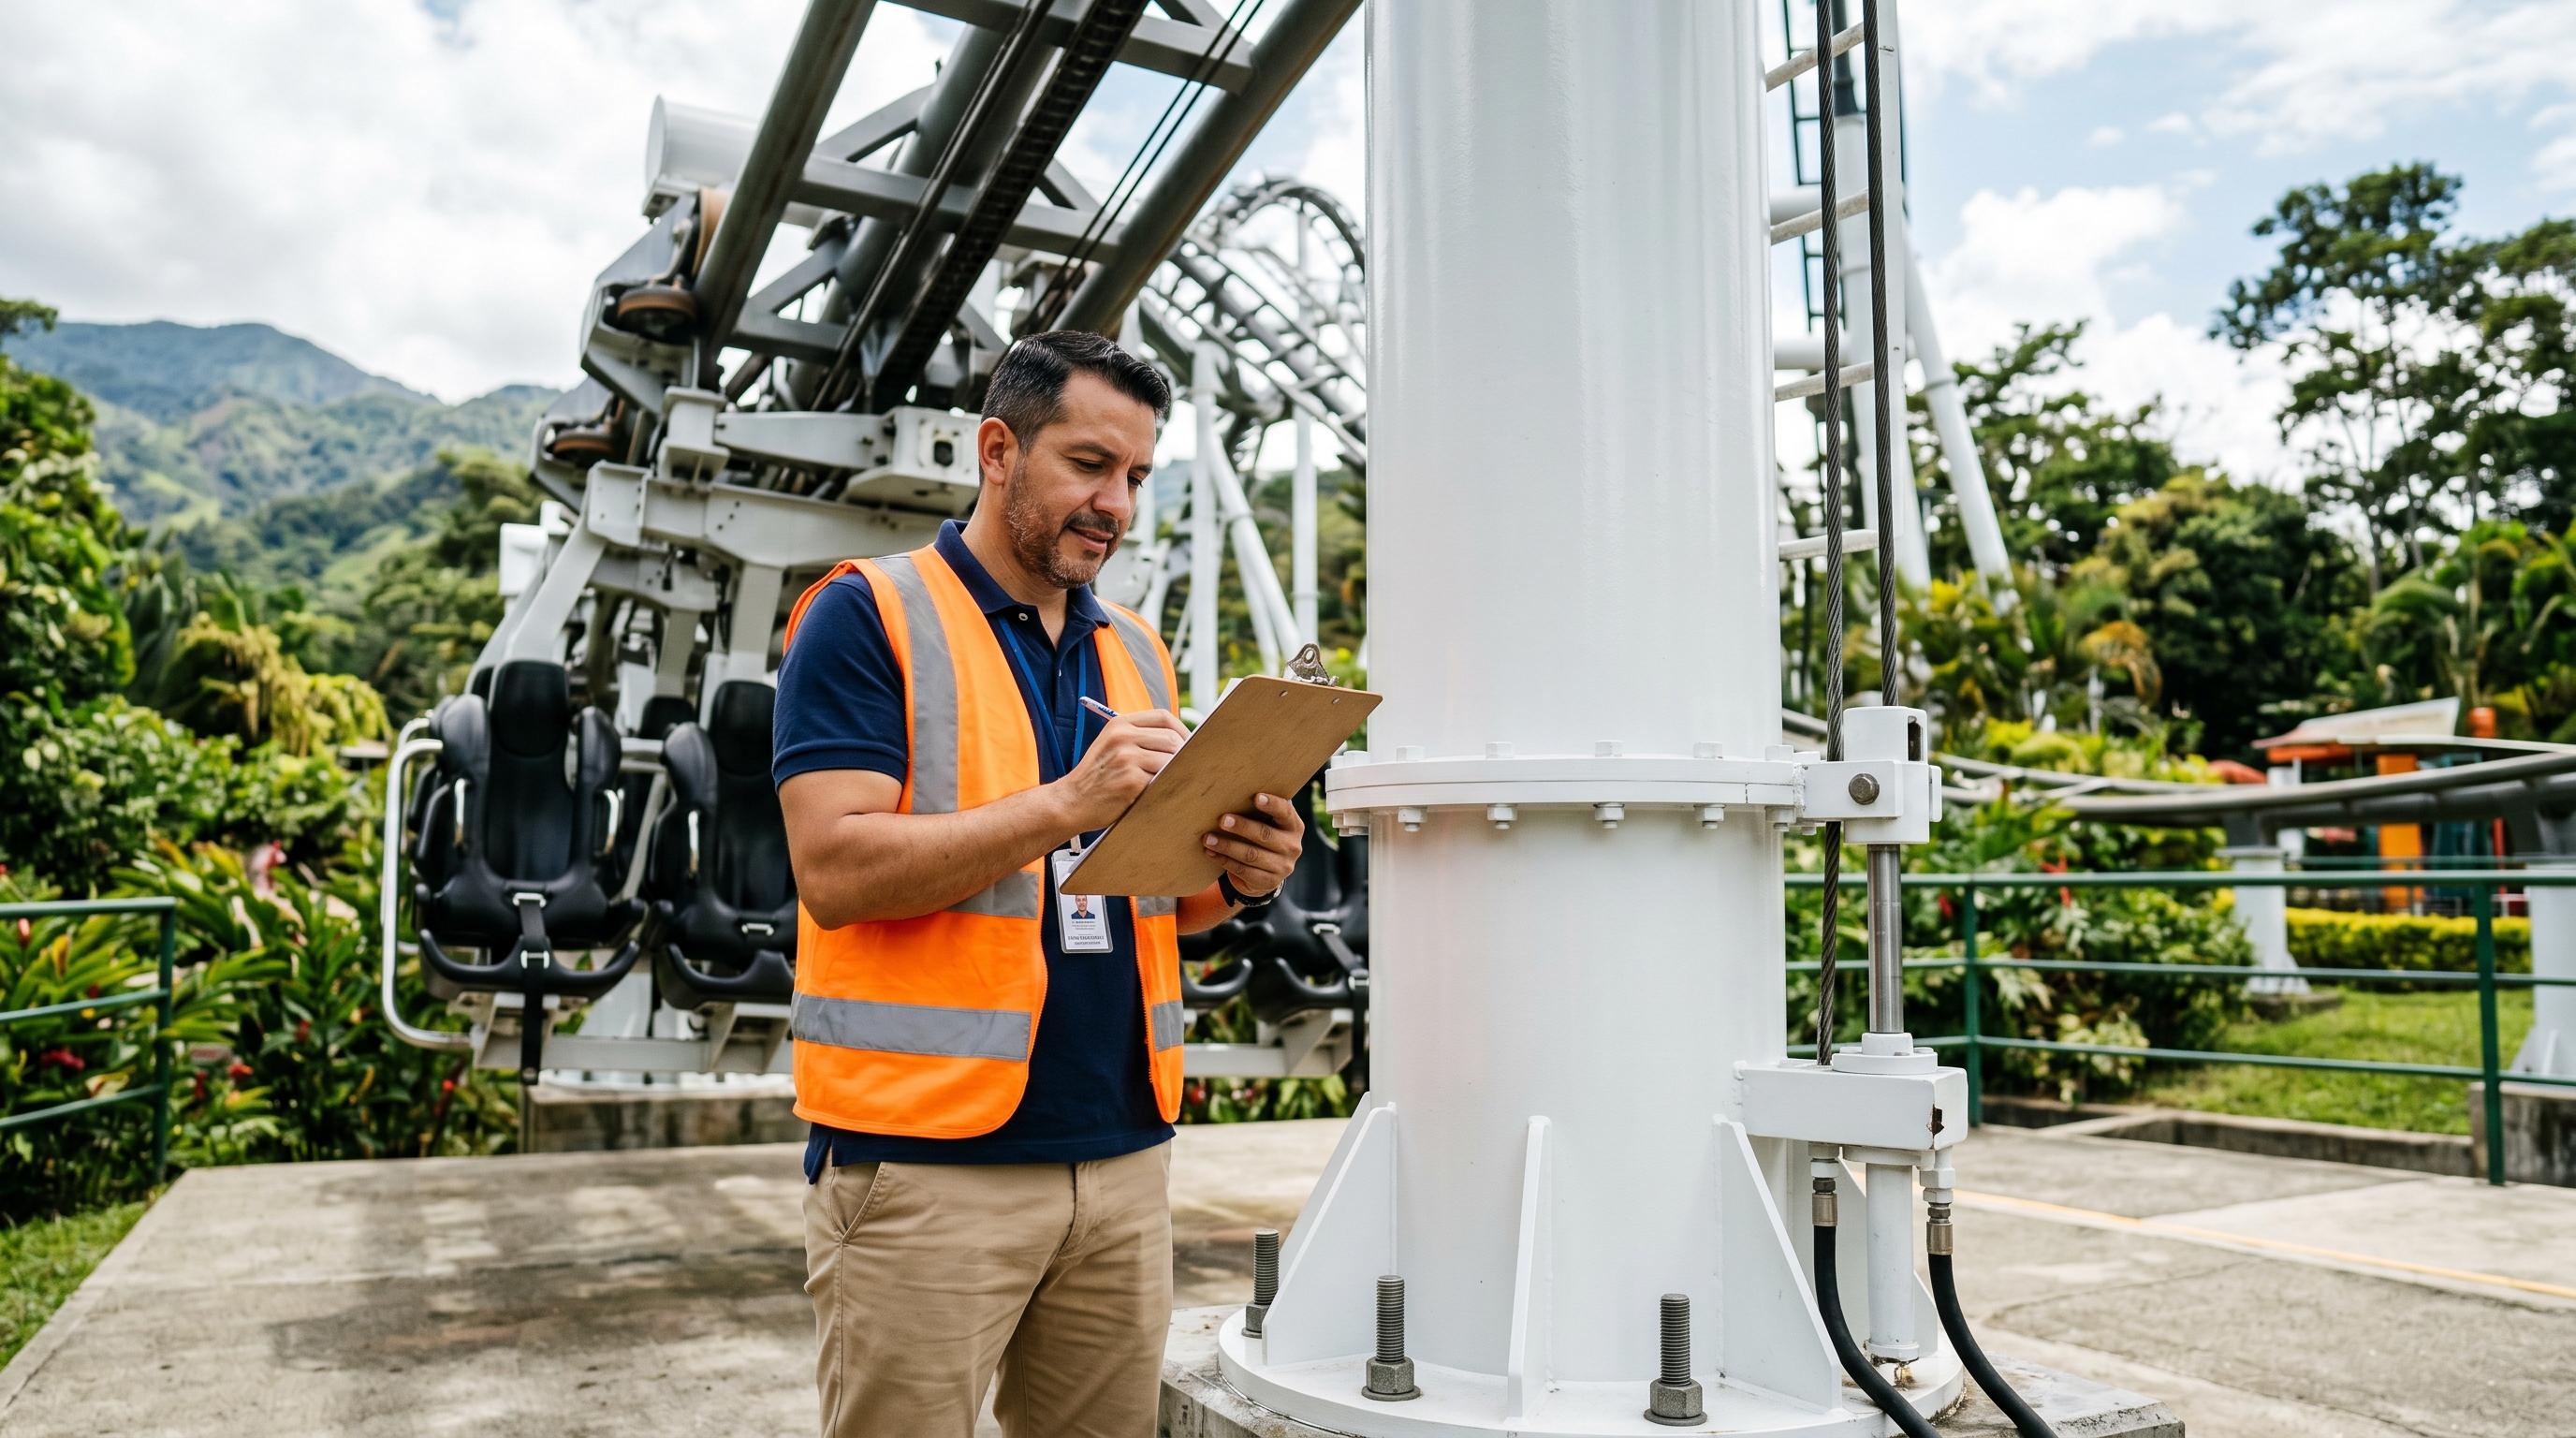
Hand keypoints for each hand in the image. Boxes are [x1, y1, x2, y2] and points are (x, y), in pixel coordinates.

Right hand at [1051, 709, 1185, 832]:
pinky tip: (1160, 792)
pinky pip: (1162, 780)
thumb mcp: (1112, 745)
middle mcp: (1123, 737)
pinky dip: (1165, 787)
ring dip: (1175, 772)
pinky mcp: (1131, 781)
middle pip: (1171, 738)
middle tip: (1184, 768)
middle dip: (1183, 754)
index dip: (1181, 730)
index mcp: (1120, 724)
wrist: (1071, 801)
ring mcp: (1126, 758)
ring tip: (1171, 781)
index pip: (1163, 717)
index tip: (1189, 743)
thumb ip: (1140, 737)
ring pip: (1170, 760)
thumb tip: (1180, 740)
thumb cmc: (1097, 776)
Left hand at [1203, 792, 1303, 901]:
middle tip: (1222, 820)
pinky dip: (1224, 860)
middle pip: (1265, 835)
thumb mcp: (1268, 823)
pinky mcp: (1269, 881)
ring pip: (1251, 855)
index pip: (1285, 812)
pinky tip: (1210, 853)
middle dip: (1242, 827)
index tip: (1256, 797)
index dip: (1272, 804)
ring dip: (1227, 846)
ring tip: (1208, 838)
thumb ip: (1258, 812)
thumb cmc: (1263, 837)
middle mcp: (1292, 846)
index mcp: (1294, 826)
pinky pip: (1243, 870)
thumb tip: (1230, 794)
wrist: (1267, 873)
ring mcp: (1282, 867)